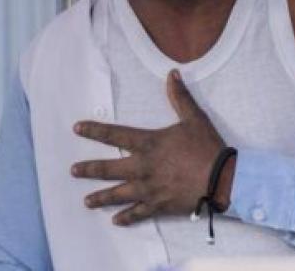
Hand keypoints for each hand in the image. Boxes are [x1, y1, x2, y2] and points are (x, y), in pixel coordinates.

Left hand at [71, 70, 228, 225]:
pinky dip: (126, 217)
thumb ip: (180, 97)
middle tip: (73, 171)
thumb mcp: (195, 118)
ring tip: (87, 201)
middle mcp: (142, 167)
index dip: (94, 130)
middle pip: (108, 169)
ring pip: (117, 194)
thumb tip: (172, 74)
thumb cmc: (207, 146)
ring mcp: (148, 189)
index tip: (77, 129)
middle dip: (89, 169)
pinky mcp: (158, 205)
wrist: (221, 178)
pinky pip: (137, 213)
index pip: (114, 135)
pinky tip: (116, 220)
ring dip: (100, 198)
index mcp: (149, 143)